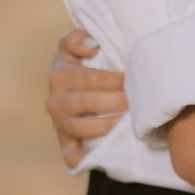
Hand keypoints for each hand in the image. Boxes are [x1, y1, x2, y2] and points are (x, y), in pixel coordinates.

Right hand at [47, 27, 128, 168]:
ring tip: (130, 120)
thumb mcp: (73, 47)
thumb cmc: (81, 67)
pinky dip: (83, 155)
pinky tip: (102, 151)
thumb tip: (91, 46)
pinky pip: (71, 153)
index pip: (91, 79)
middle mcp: (54, 100)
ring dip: (108, 124)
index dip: (116, 80)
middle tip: (140, 101)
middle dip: (118, 101)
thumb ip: (76, 39)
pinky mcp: (65, 143)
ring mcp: (59, 123)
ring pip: (82, 127)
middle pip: (89, 102)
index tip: (134, 79)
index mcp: (59, 74)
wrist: (73, 93)